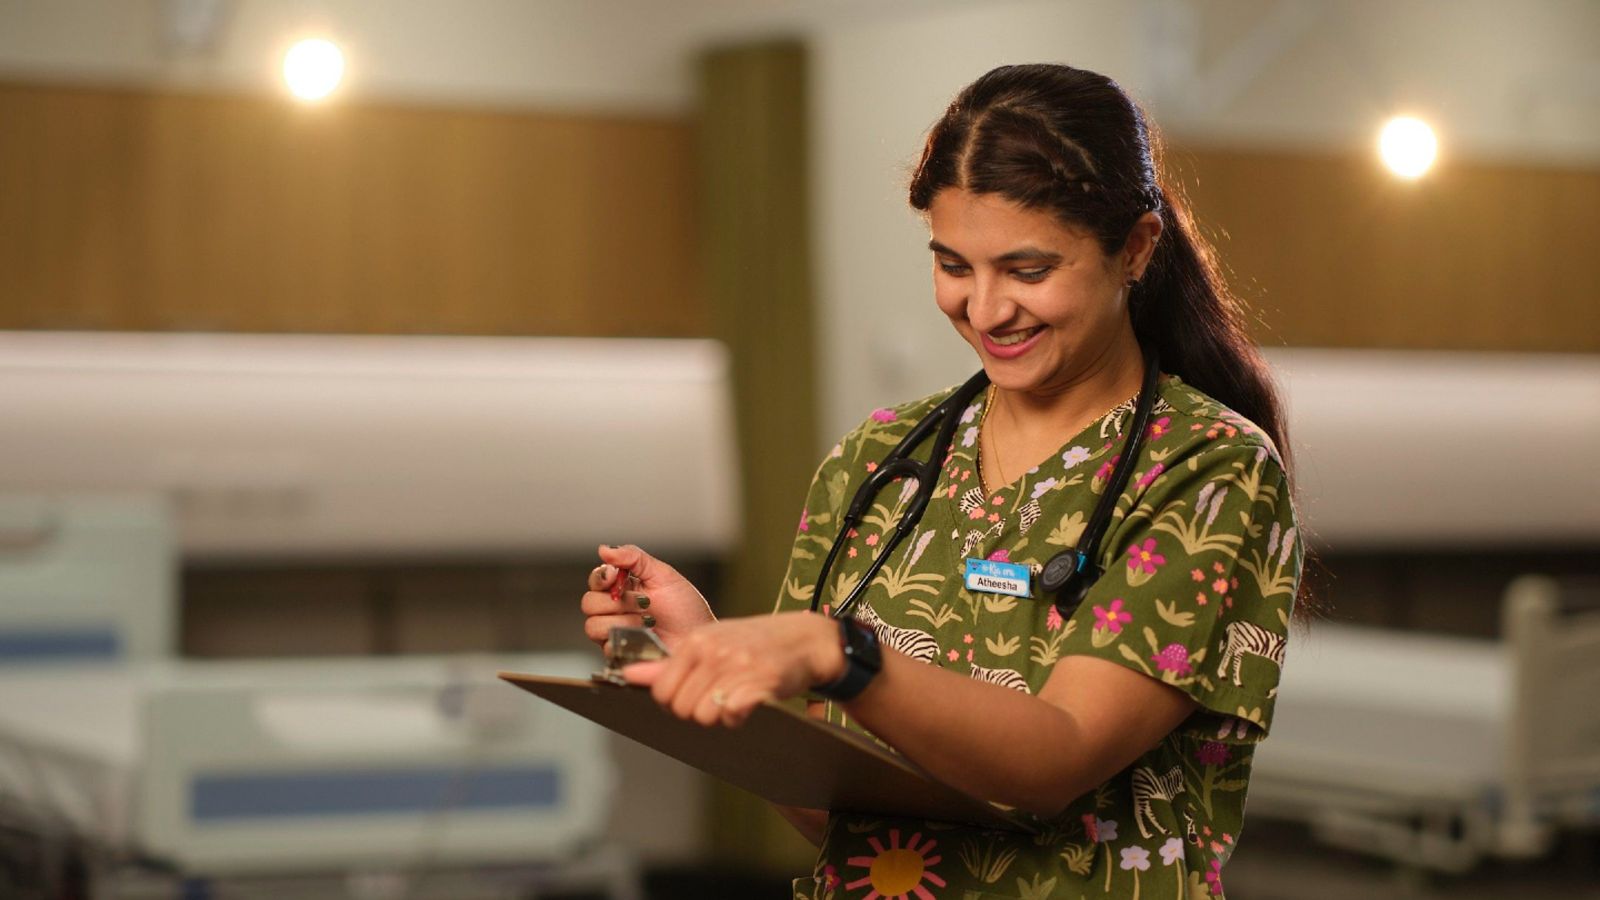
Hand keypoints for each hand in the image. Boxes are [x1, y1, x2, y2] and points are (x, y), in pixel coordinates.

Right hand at [581, 544, 714, 651]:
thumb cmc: (686, 608)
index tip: (614, 576)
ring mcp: (615, 633)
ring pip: (593, 626)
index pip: (596, 580)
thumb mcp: (663, 575)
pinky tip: (646, 637)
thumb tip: (604, 549)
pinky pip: (607, 648)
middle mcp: (614, 610)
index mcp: (622, 588)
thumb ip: (634, 558)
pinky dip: (627, 640)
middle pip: (589, 603)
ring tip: (649, 622)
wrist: (699, 636)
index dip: (601, 577)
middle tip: (645, 603)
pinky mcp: (619, 654)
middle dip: (618, 602)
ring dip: (623, 621)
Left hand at [621, 612, 842, 727]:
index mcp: (696, 641)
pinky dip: (738, 718)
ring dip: (718, 717)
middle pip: (681, 708)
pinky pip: (731, 716)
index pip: (661, 690)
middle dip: (696, 712)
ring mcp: (737, 666)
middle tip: (718, 698)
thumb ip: (668, 663)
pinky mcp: (760, 682)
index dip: (674, 702)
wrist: (806, 639)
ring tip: (734, 699)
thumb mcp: (709, 643)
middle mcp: (713, 651)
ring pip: (704, 716)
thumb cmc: (754, 643)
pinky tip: (748, 706)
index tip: (693, 696)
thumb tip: (628, 675)